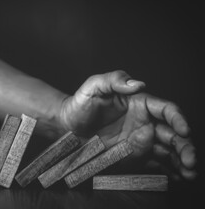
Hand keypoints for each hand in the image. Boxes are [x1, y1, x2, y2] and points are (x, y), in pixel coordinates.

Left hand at [59, 70, 196, 179]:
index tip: (184, 131)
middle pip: (172, 133)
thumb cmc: (80, 103)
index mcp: (139, 103)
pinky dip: (167, 169)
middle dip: (185, 146)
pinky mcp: (132, 154)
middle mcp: (144, 121)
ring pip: (167, 150)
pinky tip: (176, 177)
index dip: (178, 119)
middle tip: (191, 161)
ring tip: (189, 174)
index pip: (166, 110)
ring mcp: (139, 139)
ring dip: (181, 161)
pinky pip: (154, 162)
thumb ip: (114, 80)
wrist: (66, 125)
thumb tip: (137, 84)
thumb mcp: (93, 86)